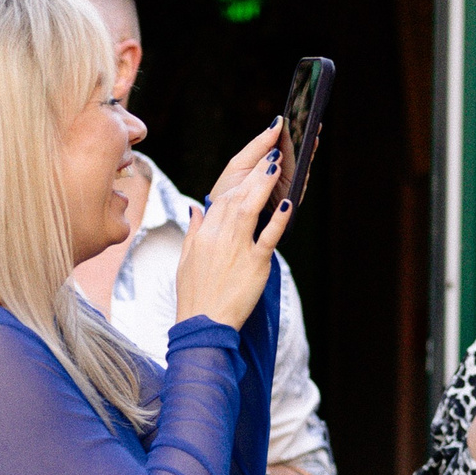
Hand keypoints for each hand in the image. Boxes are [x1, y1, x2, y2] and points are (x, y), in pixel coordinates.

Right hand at [173, 125, 291, 328]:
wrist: (203, 324)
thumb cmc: (195, 293)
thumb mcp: (187, 258)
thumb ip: (194, 230)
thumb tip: (195, 208)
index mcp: (205, 233)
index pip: (223, 197)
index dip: (241, 177)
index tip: (256, 160)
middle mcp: (219, 236)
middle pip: (238, 196)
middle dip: (256, 171)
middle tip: (273, 150)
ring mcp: (236, 249)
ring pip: (250, 209)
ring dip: (264, 184)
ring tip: (278, 163)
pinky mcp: (254, 265)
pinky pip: (268, 239)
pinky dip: (278, 222)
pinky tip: (289, 206)